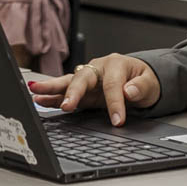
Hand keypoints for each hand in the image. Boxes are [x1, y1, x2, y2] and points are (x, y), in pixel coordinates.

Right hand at [27, 54, 159, 125]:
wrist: (139, 79)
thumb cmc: (144, 80)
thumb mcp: (150, 83)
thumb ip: (141, 86)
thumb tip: (129, 91)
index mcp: (116, 64)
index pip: (112, 85)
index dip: (115, 103)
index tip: (117, 120)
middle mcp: (98, 68)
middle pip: (83, 78)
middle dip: (74, 92)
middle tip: (67, 105)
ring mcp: (88, 79)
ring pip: (68, 82)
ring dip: (52, 88)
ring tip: (36, 91)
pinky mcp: (82, 90)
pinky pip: (65, 92)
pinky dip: (52, 96)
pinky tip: (38, 98)